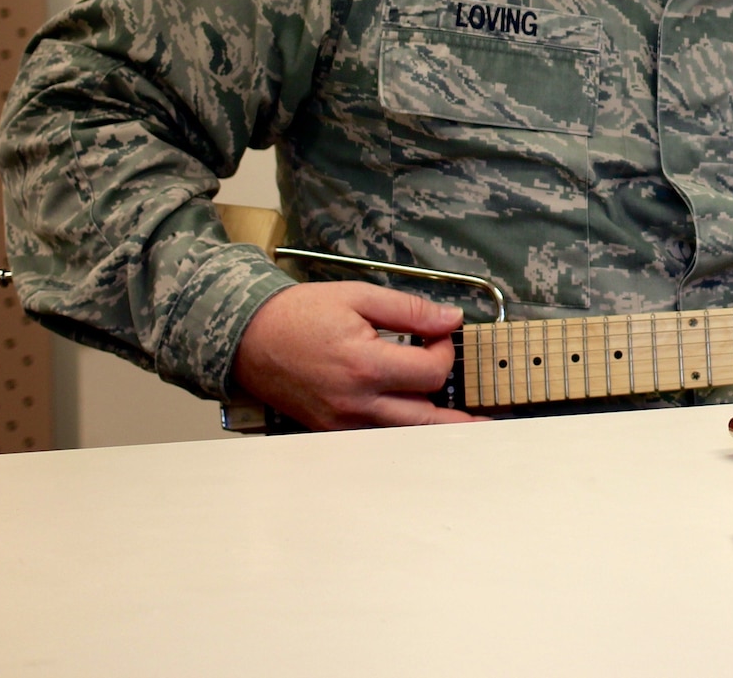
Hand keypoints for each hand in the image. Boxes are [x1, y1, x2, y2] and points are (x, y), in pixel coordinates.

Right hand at [233, 282, 479, 429]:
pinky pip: (376, 435)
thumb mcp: (358, 297)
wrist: (246, 337)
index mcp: (365, 366)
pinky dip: (399, 430)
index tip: (438, 333)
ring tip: (469, 433)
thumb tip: (451, 318)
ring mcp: (341, 422)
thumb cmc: (299, 314)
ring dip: (434, 429)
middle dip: (455, 410)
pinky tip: (418, 426)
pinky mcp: (330, 430)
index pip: (431, 372)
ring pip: (403, 434)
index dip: (444, 350)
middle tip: (486, 418)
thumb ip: (410, 310)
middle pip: (425, 417)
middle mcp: (355, 402)